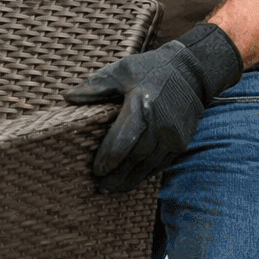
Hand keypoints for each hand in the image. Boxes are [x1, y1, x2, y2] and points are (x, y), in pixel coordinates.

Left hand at [64, 23, 242, 192]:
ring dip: (131, 179)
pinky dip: (146, 173)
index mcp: (141, 106)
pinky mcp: (181, 142)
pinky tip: (134, 178)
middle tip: (101, 187)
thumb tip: (68, 97)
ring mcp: (172, 136)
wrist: (191, 72)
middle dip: (117, 175)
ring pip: (148, 165)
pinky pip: (161, 163)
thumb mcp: (121, 70)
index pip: (122, 141)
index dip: (108, 159)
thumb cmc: (151, 69)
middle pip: (134, 158)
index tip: (96, 170)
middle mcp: (159, 125)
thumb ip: (96, 86)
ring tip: (114, 189)